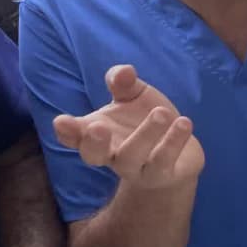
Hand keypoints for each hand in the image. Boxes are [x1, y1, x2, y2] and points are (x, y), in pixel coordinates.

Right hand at [54, 65, 204, 189]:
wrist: (179, 154)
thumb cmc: (145, 120)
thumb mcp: (134, 96)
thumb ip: (124, 83)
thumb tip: (124, 71)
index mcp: (96, 134)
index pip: (74, 136)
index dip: (66, 131)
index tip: (62, 121)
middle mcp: (112, 154)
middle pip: (93, 156)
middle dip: (93, 143)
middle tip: (98, 127)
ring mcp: (135, 168)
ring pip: (132, 157)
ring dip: (146, 134)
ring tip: (161, 113)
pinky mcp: (162, 175)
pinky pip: (164, 161)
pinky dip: (174, 142)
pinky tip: (184, 123)